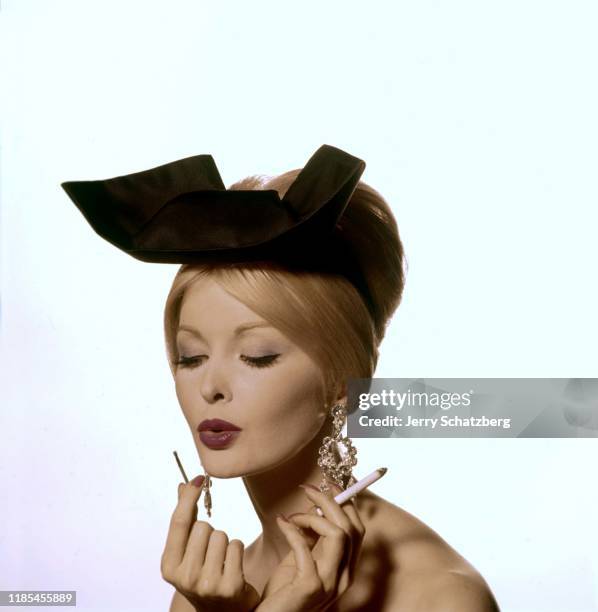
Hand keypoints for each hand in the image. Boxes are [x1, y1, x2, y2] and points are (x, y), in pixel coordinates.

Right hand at [160, 477, 259, 611]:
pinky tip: (233, 567)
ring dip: (224, 542)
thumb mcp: (187, 550)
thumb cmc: (203, 573)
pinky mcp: (230, 587)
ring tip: (221, 561)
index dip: (189, 498)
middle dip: (210, 531)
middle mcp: (184, 577)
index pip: (179, 523)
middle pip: (203, 526)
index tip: (199, 479)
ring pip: (221, 534)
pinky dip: (236, 550)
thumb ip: (185, 518)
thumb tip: (183, 485)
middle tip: (210, 551)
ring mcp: (206, 584)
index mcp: (168, 566)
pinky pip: (236, 545)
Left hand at [255, 482, 364, 611]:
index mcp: (345, 568)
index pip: (357, 528)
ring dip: (313, 515)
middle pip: (350, 527)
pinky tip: (281, 523)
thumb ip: (312, 538)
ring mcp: (330, 584)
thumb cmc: (283, 594)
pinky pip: (305, 546)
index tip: (328, 485)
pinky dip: (292, 529)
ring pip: (338, 534)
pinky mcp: (310, 587)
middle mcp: (344, 577)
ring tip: (292, 515)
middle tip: (308, 488)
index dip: (345, 502)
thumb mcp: (300, 560)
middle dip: (330, 500)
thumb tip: (316, 506)